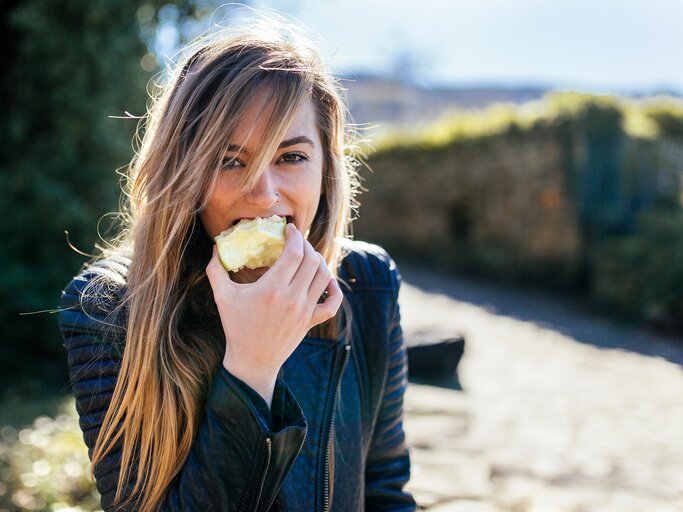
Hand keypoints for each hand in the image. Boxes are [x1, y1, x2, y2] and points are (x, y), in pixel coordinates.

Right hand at [205, 223, 342, 404]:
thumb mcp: (222, 297)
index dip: (295, 236)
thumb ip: (216, 270)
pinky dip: (333, 289)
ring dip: (319, 261)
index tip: (290, 228)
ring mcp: (304, 311)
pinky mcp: (311, 322)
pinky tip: (326, 280)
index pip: (294, 253)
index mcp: (272, 289)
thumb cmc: (236, 327)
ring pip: (324, 276)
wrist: (252, 361)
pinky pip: (332, 303)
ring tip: (307, 256)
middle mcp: (292, 298)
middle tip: (297, 241)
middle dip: (306, 245)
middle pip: (312, 260)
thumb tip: (216, 246)